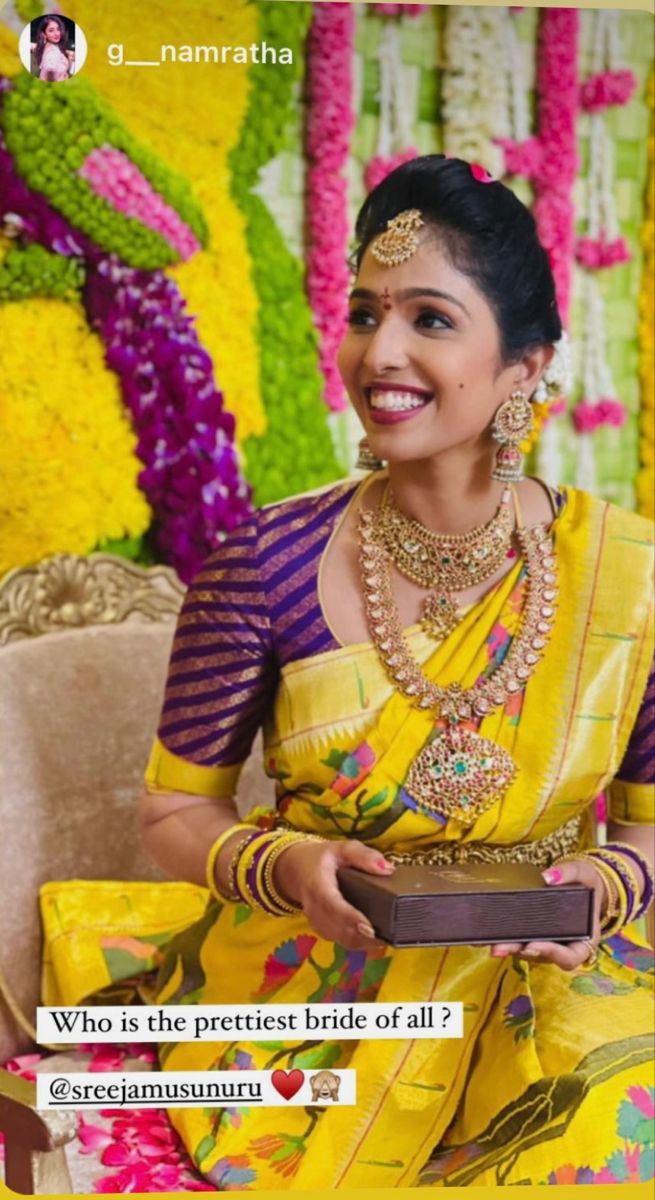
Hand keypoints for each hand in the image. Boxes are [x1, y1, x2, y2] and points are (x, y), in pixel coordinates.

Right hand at [274, 838, 393, 949]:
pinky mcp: (323, 930)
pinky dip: (358, 943)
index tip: (370, 928)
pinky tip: (376, 939)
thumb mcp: (341, 848)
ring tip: (386, 939)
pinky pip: (341, 941)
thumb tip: (388, 868)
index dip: (351, 919)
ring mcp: (318, 922)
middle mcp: (315, 909)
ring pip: (341, 939)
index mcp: (318, 886)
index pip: (333, 906)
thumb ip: (363, 855)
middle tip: (387, 937)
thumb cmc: (321, 859)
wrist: (296, 870)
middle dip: (363, 936)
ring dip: (363, 943)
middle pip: (339, 929)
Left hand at [490, 858, 603, 969]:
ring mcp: (547, 943)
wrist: (579, 882)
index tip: (533, 944)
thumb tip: (548, 877)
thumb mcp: (584, 872)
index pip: (570, 958)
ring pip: (527, 951)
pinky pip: (520, 940)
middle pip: (541, 956)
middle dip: (519, 952)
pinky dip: (505, 937)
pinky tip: (487, 933)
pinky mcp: (532, 934)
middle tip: (498, 948)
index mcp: (584, 940)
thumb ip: (570, 872)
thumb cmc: (585, 880)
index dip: (552, 954)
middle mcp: (564, 946)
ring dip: (508, 948)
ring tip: (488, 941)